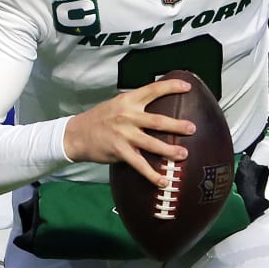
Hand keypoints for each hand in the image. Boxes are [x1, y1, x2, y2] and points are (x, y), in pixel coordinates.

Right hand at [62, 78, 196, 188]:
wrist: (75, 134)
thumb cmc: (98, 119)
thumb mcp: (115, 105)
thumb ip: (134, 105)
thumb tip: (156, 105)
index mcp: (127, 100)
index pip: (153, 89)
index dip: (171, 86)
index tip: (188, 87)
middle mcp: (127, 116)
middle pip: (157, 120)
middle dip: (177, 125)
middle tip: (192, 128)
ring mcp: (123, 134)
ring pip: (152, 143)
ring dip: (169, 150)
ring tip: (183, 154)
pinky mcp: (119, 151)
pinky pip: (139, 164)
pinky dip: (152, 174)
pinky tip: (164, 181)